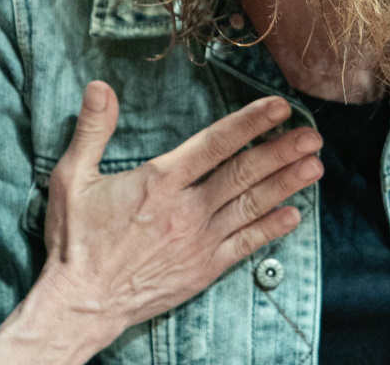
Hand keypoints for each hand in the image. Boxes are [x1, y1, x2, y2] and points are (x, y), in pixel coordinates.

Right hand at [38, 81, 321, 347]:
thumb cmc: (76, 240)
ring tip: (315, 166)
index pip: (215, 144)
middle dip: (282, 151)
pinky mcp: (204, 269)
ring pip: (251, 206)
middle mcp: (186, 210)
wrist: (81, 303)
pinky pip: (246, 245)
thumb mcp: (74, 177)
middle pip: (244, 174)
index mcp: (160, 182)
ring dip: (286, 184)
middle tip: (313, 134)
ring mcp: (199, 242)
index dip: (250, 122)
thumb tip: (99, 86)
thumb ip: (92, 130)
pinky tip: (294, 214)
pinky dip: (271, 228)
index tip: (279, 106)